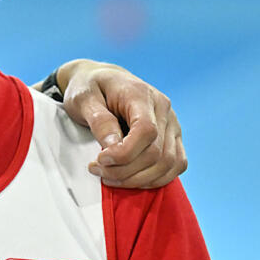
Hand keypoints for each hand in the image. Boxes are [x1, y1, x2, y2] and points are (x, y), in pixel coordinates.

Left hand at [55, 60, 185, 188]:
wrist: (101, 80)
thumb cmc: (90, 88)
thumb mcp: (83, 99)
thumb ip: (99, 121)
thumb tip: (113, 146)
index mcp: (141, 95)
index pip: (146, 131)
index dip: (125, 153)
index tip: (100, 159)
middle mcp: (164, 110)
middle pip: (157, 152)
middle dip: (125, 170)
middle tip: (97, 170)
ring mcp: (172, 124)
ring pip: (168, 163)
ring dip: (138, 179)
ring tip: (109, 177)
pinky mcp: (173, 138)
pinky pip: (175, 165)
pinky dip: (154, 179)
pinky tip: (130, 179)